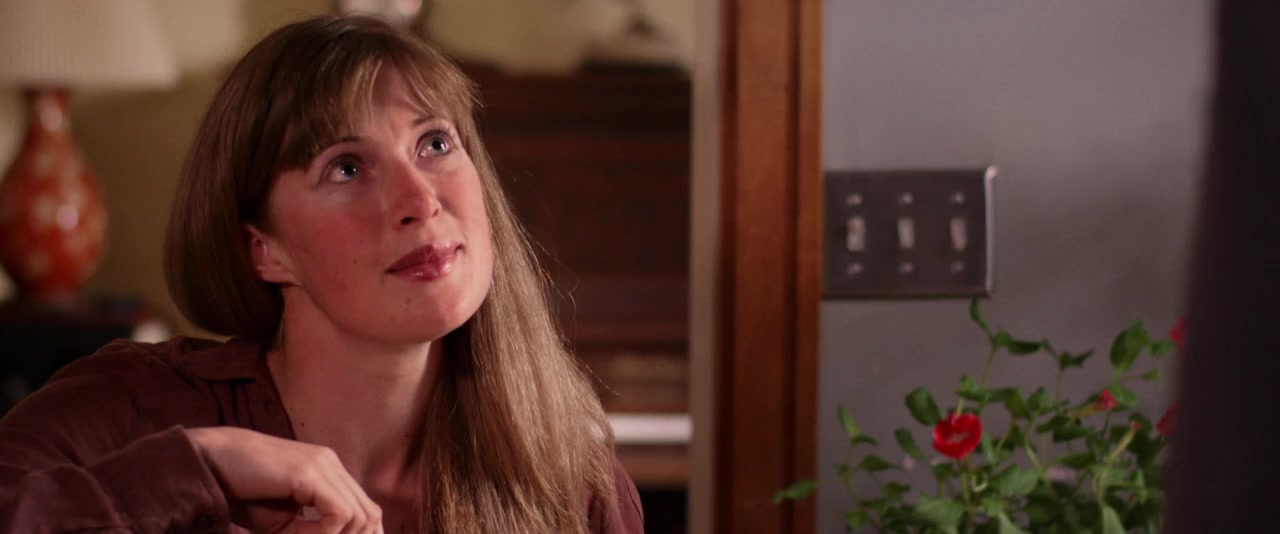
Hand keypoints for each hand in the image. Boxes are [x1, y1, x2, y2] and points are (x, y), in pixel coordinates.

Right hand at [186, 427, 382, 533]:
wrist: (210, 460)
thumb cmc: (241, 492)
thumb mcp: (282, 522)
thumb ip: (310, 531)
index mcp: (330, 473)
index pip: (366, 510)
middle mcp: (332, 465)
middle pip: (370, 515)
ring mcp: (323, 465)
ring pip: (359, 516)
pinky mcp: (309, 473)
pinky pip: (339, 514)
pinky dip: (324, 533)